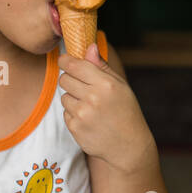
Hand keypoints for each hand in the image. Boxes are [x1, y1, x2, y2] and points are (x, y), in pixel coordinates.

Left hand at [57, 43, 154, 171]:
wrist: (128, 146)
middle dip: (71, 80)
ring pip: (63, 97)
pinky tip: (90, 120)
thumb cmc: (126, 112)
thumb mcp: (120, 86)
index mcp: (105, 84)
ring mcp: (82, 115)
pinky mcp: (75, 128)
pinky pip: (66, 113)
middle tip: (84, 88)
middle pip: (64, 79)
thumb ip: (102, 66)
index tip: (65, 61)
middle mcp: (92, 98)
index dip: (66, 61)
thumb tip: (88, 46)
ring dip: (73, 99)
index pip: (74, 65)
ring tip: (90, 107)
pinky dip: (74, 114)